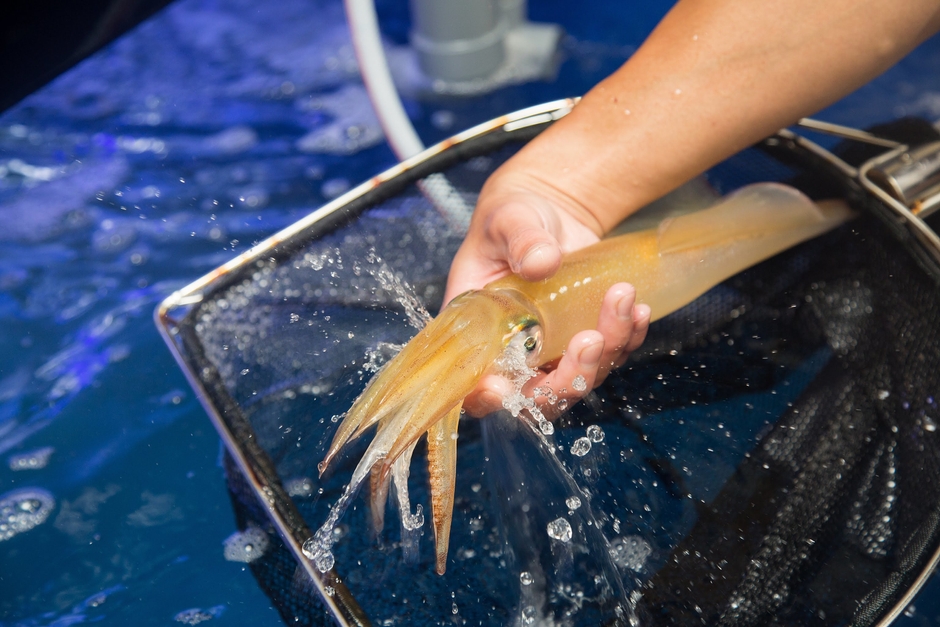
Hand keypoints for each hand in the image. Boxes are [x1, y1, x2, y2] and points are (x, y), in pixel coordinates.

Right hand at [444, 172, 650, 417]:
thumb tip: (543, 261)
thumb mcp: (509, 219)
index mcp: (477, 329)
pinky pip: (608, 356)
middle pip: (535, 396)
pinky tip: (637, 308)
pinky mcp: (581, 340)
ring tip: (623, 299)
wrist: (549, 209)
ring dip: (607, 351)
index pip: (473, 383)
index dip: (486, 396)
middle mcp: (511, 350)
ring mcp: (549, 351)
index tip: (502, 386)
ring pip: (579, 380)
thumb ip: (521, 240)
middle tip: (592, 338)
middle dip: (568, 379)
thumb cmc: (513, 216)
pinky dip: (627, 338)